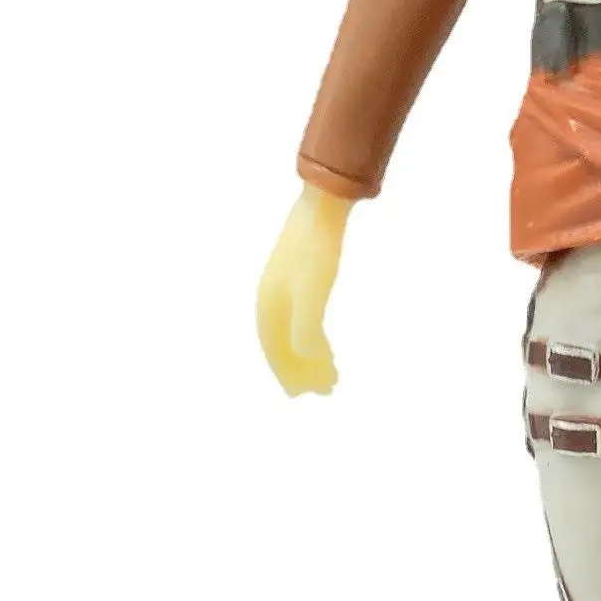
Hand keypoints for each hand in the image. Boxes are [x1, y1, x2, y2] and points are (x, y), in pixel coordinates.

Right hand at [256, 185, 353, 395]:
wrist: (324, 206)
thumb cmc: (318, 250)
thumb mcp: (313, 290)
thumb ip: (306, 325)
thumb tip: (303, 355)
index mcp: (268, 301)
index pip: (273, 346)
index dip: (287, 372)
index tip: (304, 394)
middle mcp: (271, 295)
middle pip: (282, 343)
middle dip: (301, 369)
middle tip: (327, 389)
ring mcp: (284, 286)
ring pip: (292, 331)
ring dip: (309, 356)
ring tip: (331, 373)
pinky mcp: (299, 277)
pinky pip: (301, 316)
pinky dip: (314, 336)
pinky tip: (326, 346)